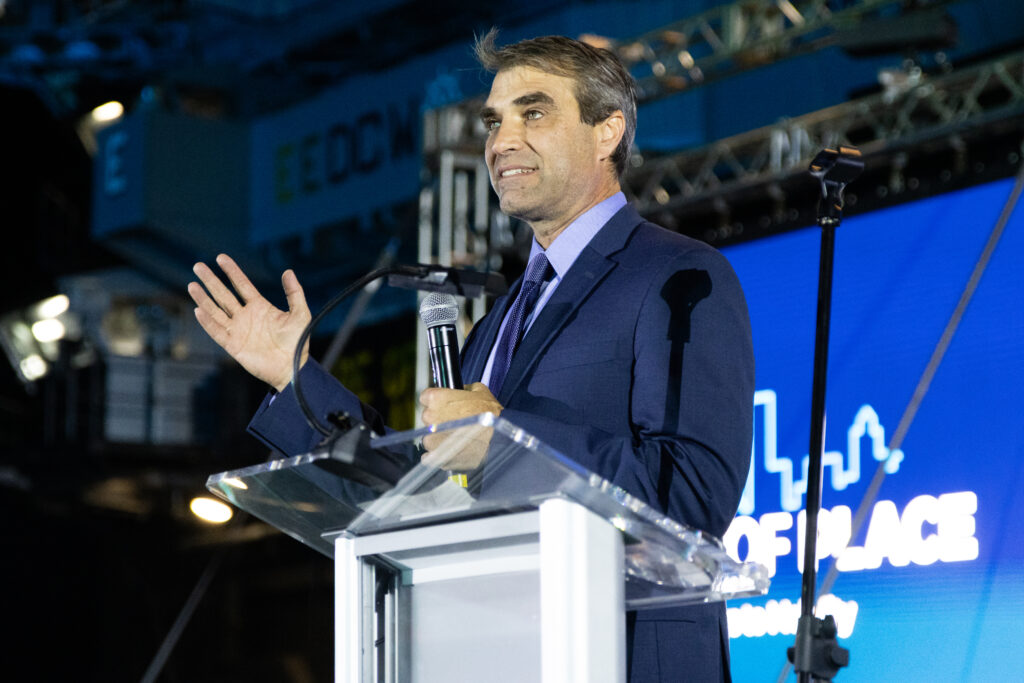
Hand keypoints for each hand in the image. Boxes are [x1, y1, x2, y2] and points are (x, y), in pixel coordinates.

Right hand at [188, 254, 310, 391]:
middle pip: (224, 295)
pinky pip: (217, 331)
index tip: (220, 258)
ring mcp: (238, 330)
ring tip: (192, 285)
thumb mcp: (300, 314)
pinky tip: (198, 310)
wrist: (293, 367)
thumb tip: (288, 271)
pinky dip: (207, 322)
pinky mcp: (234, 345)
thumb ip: (294, 293)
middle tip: (198, 266)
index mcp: (260, 307)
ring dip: (204, 299)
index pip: (242, 285)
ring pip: (216, 311)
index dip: (231, 271)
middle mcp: (245, 316)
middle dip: (211, 280)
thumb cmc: (297, 342)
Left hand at [419, 383, 502, 467]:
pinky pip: (429, 456)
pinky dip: (437, 455)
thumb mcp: (479, 390)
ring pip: (429, 437)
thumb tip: (460, 390)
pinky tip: (450, 452)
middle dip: (439, 419)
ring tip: (456, 439)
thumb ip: (463, 389)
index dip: (437, 401)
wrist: (498, 439)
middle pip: (427, 417)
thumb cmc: (490, 414)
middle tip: (455, 422)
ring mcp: (431, 438)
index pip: (425, 397)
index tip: (444, 405)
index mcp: (436, 398)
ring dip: (438, 438)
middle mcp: (429, 417)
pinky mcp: (436, 455)